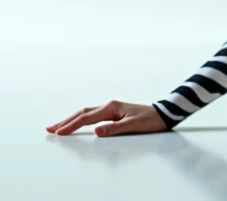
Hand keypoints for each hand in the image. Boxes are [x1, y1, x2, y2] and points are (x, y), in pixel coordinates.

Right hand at [46, 100, 168, 136]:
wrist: (164, 114)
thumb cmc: (151, 120)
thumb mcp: (134, 126)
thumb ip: (115, 129)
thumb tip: (96, 131)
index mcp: (112, 107)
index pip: (87, 118)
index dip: (71, 125)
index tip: (59, 132)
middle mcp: (110, 105)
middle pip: (82, 113)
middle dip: (66, 121)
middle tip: (50, 128)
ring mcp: (111, 108)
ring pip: (86, 113)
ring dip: (72, 119)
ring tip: (59, 126)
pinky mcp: (114, 112)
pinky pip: (92, 115)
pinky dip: (81, 118)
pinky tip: (77, 122)